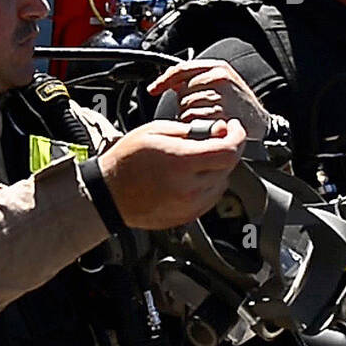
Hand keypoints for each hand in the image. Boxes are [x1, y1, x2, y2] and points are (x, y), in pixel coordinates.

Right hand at [98, 119, 245, 229]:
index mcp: (182, 162)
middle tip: (211, 140)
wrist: (109, 194)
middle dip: (224, 149)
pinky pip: (211, 198)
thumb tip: (220, 130)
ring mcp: (189, 206)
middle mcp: (189, 188)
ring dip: (217, 168)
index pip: (229, 151)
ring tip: (194, 160)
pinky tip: (190, 176)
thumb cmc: (126, 161)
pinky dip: (208, 185)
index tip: (233, 128)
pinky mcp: (187, 217)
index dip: (237, 136)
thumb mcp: (157, 131)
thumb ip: (193, 130)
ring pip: (223, 183)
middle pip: (228, 166)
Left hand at [147, 59, 271, 139]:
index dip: (164, 80)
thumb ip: (198, 78)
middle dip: (185, 103)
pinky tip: (208, 126)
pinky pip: (193, 121)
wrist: (261, 125)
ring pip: (185, 107)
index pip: (182, 69)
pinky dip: (195, 127)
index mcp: (218, 67)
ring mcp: (221, 96)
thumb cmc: (238, 105)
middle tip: (202, 110)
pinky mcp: (220, 115)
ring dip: (189, 117)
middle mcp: (220, 78)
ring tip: (207, 118)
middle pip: (182, 92)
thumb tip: (169, 82)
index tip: (154, 89)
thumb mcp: (222, 83)